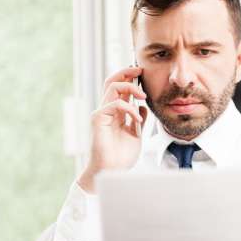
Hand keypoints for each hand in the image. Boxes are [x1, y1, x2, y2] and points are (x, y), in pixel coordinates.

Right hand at [78, 66, 148, 192]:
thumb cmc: (121, 156)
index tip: (142, 73)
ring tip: (143, 96)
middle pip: (112, 81)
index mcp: (116, 113)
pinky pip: (114, 104)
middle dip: (126, 72)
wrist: (112, 171)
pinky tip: (137, 119)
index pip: (120, 88)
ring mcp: (102, 113)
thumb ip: (138, 120)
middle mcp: (107, 110)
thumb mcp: (136, 135)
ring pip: (112, 87)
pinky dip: (129, 108)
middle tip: (140, 70)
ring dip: (130, 87)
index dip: (129, 77)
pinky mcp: (98, 119)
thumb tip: (143, 107)